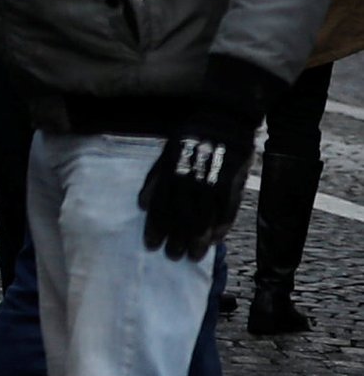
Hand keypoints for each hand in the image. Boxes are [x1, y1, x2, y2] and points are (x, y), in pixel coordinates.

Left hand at [140, 58, 277, 259]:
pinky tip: (214, 241)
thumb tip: (142, 205)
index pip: (160, 208)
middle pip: (181, 218)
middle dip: (175, 240)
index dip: (155, 229)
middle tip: (172, 256)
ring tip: (192, 256)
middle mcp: (190, 181)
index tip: (151, 246)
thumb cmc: (190, 137)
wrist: (224, 119)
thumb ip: (154, 180)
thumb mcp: (166, 154)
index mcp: (171, 173)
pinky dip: (220, 229)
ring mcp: (213, 183)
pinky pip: (226, 213)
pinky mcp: (233, 184)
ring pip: (204, 219)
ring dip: (197, 241)